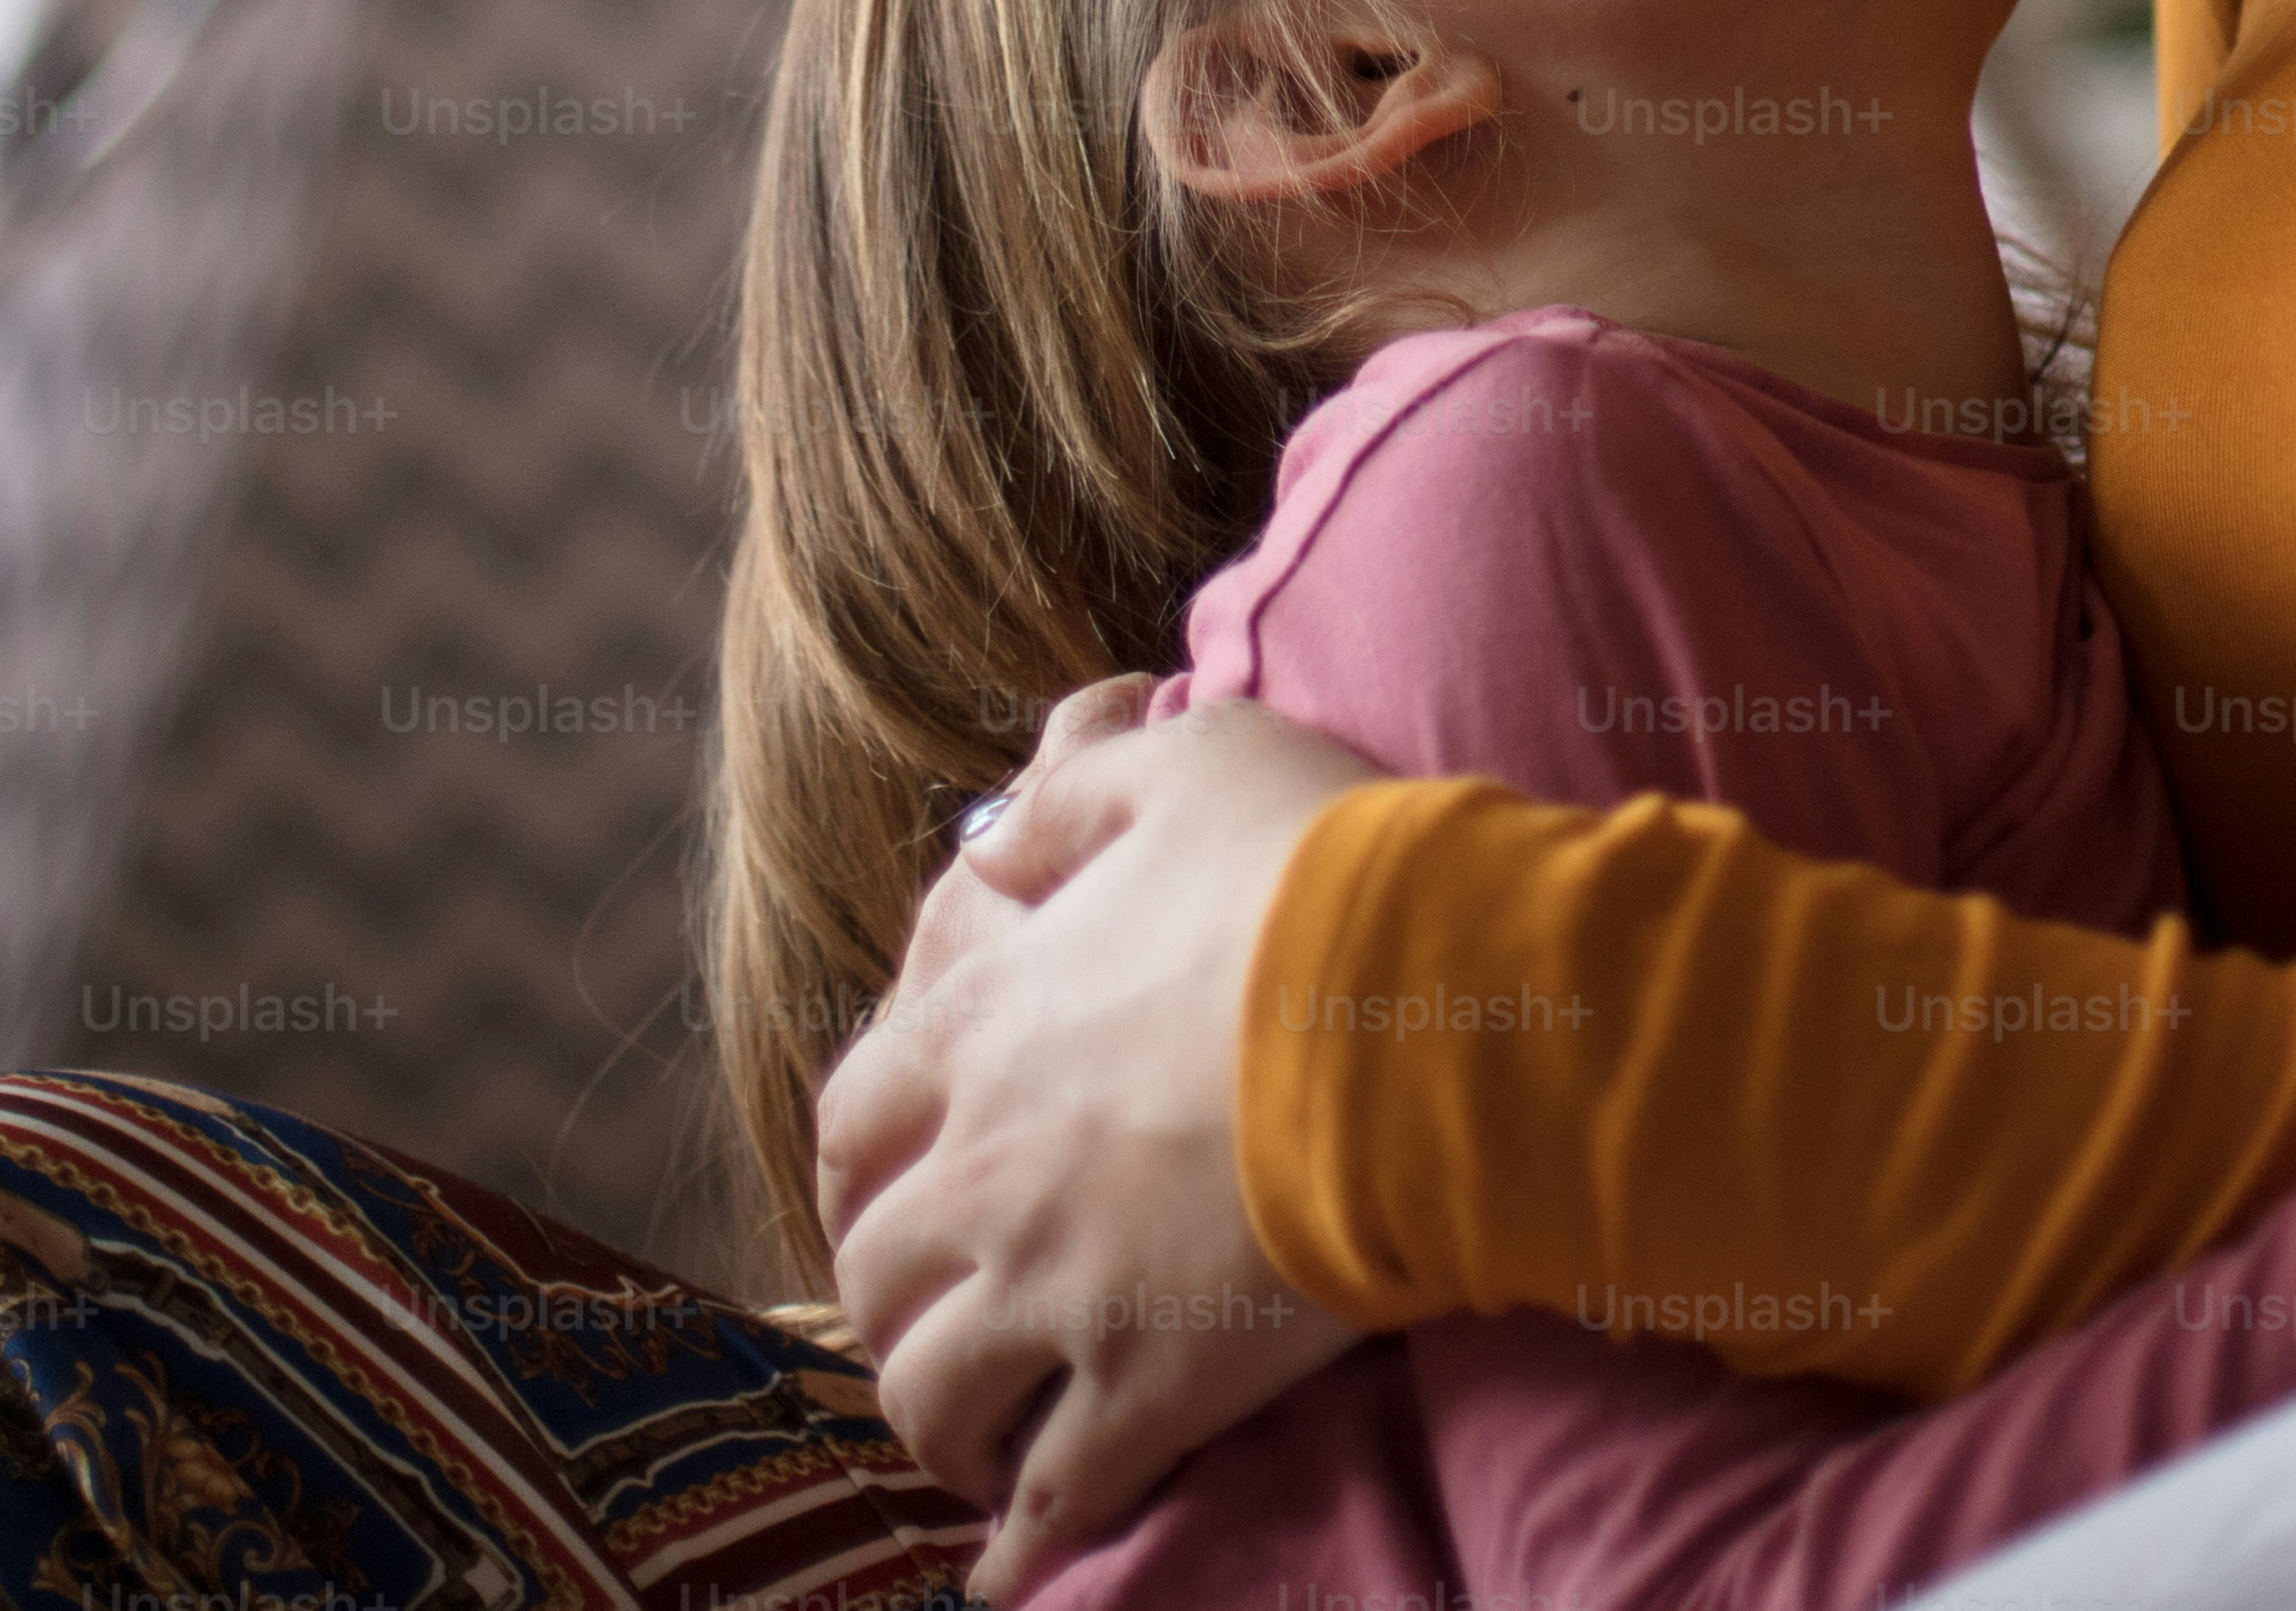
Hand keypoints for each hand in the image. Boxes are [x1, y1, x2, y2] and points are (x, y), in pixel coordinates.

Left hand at [816, 683, 1386, 1596]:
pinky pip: (1049, 1498)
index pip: (858, 1114)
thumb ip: (1073, 800)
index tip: (877, 1197)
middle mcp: (990, 1167)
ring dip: (931, 1426)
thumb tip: (997, 836)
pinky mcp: (1150, 1387)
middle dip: (885, 1309)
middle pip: (874, 1270)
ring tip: (966, 1449)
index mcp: (986, 1025)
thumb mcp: (1185, 765)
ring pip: (928, 1392)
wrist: (1439, 1009)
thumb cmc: (1323, 869)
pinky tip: (1004, 1582)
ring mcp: (1061, 1289)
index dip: (856, 1167)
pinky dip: (1015, 1549)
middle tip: (926, 1332)